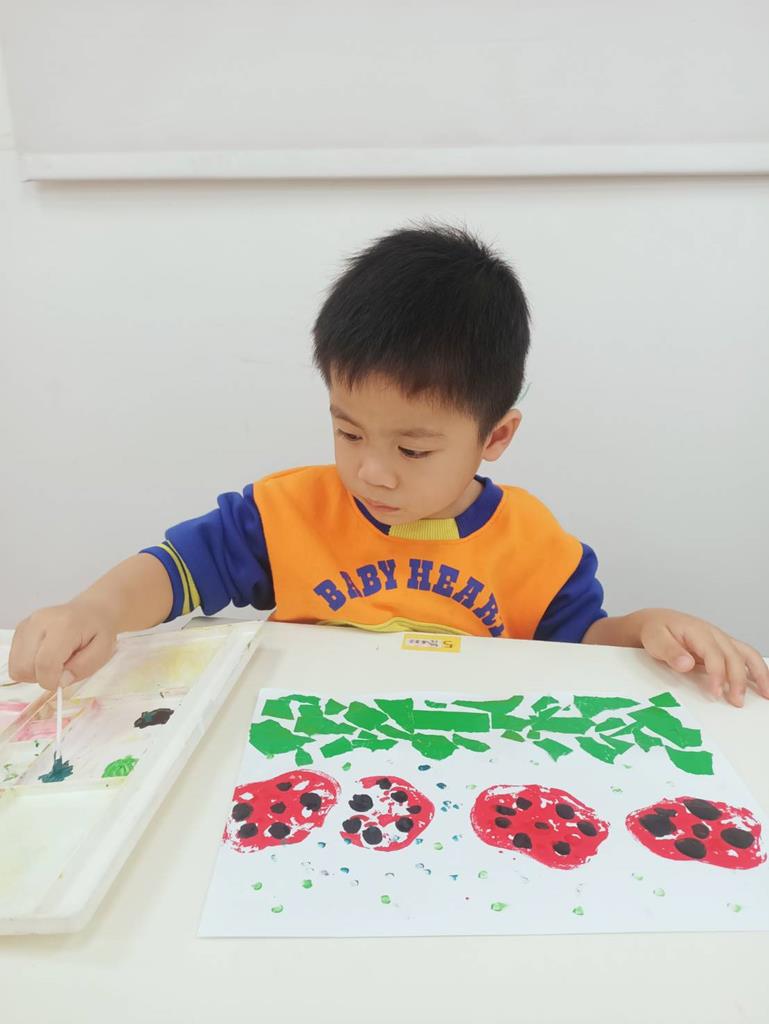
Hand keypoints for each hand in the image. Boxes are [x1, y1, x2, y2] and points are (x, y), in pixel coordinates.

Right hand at [9, 599, 117, 690]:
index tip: (63, 681)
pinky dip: (29, 665)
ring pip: (16, 666)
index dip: (51, 681)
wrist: (91, 610)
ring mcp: (27, 624)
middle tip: (62, 667)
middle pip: (25, 667)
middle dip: (43, 676)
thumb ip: (83, 667)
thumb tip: (60, 681)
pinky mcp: (20, 629)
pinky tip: (45, 655)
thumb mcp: (103, 651)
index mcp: (64, 626)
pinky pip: (15, 660)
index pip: (45, 663)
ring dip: (34, 672)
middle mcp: (40, 622)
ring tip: (54, 661)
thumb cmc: (98, 631)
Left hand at [638, 609, 768, 707]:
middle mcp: (714, 635)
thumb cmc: (657, 631)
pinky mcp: (724, 649)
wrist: (658, 622)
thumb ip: (670, 651)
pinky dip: (757, 671)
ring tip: (766, 695)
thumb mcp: (655, 639)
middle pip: (734, 656)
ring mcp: (722, 641)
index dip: (717, 674)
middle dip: (738, 680)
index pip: (714, 653)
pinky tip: (763, 686)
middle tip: (736, 701)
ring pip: (747, 654)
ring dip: (758, 674)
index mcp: (698, 631)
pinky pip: (746, 657)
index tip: (715, 692)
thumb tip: (686, 663)